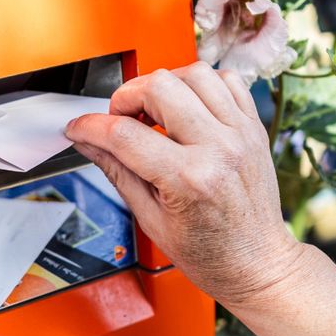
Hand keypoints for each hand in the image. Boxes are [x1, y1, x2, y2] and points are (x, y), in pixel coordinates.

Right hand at [65, 62, 304, 308]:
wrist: (256, 262)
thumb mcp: (151, 220)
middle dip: (127, 97)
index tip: (79, 128)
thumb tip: (89, 142)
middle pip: (159, 87)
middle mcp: (218, 149)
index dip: (91, 126)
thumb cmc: (209, 252)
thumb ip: (118, 172)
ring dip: (164, 85)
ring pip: (194, 73)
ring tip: (154, 110)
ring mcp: (240, 134)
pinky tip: (188, 107)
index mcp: (188, 179)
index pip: (124, 134)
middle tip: (121, 120)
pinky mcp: (253, 127)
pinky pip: (227, 80)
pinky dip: (201, 85)